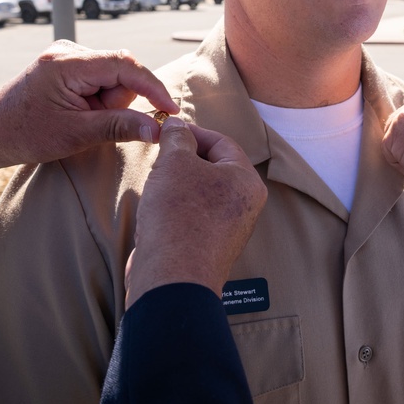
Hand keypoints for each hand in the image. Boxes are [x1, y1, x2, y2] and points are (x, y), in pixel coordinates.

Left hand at [0, 40, 179, 188]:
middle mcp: (68, 51)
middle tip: (92, 123)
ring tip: (80, 120)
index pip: (125, 65)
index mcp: (68, 63)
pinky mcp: (65, 65)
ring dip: (107, 102)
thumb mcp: (77, 134)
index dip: (152, 87)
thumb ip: (120, 127)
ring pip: (112, 77)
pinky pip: (99, 79)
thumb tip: (158, 129)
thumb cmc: (25, 135)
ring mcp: (66, 56)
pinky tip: (78, 113)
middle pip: (121, 71)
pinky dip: (98, 99)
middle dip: (118, 100)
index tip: (170, 110)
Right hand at [125, 117, 266, 305]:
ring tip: (157, 184)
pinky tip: (158, 211)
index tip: (167, 130)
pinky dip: (176, 207)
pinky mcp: (210, 247)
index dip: (192, 132)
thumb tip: (176, 125)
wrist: (172, 278)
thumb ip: (177, 138)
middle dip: (184, 159)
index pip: (222, 142)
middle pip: (213, 168)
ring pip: (202, 192)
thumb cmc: (178, 215)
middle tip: (159, 156)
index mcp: (247, 181)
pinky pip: (194, 216)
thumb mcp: (174, 162)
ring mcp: (230, 229)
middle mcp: (245, 205)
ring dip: (178, 184)